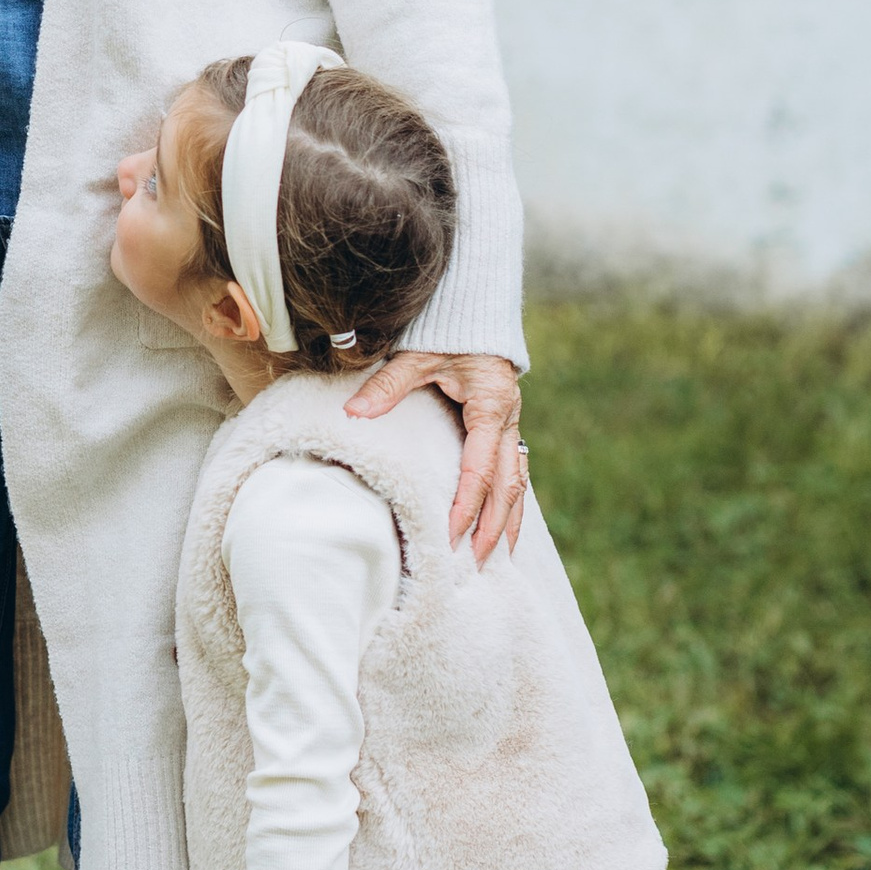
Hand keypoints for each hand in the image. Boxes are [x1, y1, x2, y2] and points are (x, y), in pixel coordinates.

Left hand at [339, 348, 526, 562]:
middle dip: (495, 526)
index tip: (451, 537)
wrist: (475, 306)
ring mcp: (511, 423)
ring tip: (499, 558)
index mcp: (490, 407)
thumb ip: (388, 385)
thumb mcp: (417, 355)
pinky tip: (503, 525)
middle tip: (479, 563)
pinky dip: (509, 500)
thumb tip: (353, 413)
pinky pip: (513, 470)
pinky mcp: (506, 425)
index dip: (466, 506)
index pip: (479, 470)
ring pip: (517, 482)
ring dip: (509, 520)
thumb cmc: (447, 330)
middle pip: (508, 485)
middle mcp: (508, 419)